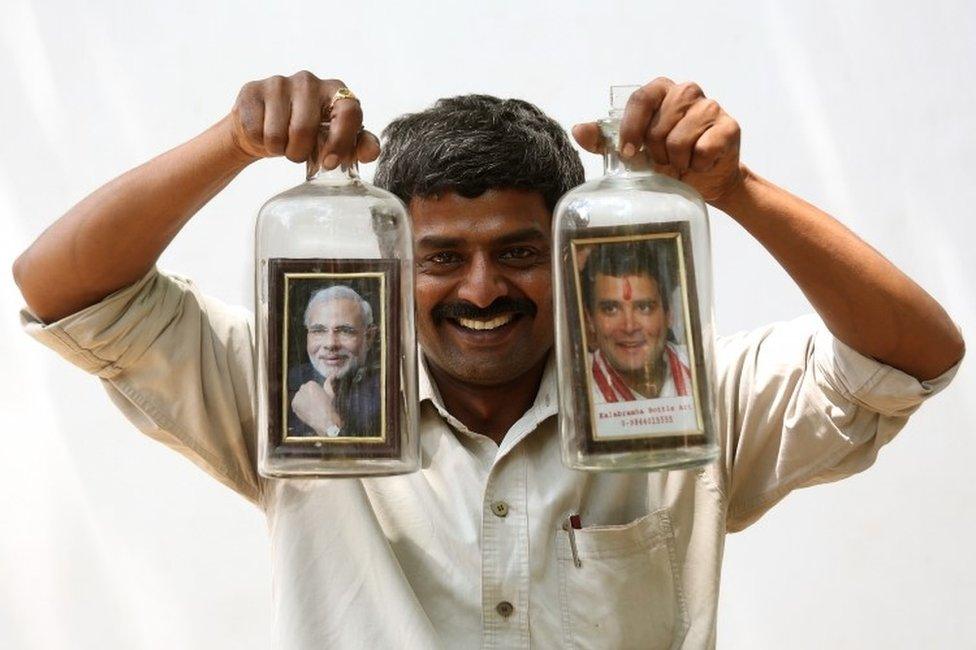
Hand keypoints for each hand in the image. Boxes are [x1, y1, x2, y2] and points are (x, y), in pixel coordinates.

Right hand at [227, 70, 379, 168]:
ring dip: (279, 149)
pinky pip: (256, 132)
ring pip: (277, 134)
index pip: (349, 112)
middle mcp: (308, 80)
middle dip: (299, 152)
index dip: (341, 141)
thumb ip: (358, 145)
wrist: (265, 128)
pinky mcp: (252, 90)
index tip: (329, 163)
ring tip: (282, 142)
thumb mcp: (335, 141)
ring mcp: (279, 82)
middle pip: (305, 129)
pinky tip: (264, 133)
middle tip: (298, 152)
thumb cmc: (307, 135)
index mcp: (336, 91)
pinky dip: (259, 142)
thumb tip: (371, 152)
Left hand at [291, 379, 341, 435]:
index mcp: (311, 384)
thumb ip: (328, 383)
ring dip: (304, 400)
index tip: (319, 398)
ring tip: (311, 408)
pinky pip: (296, 403)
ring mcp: (297, 396)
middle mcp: (302, 388)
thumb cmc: (329, 407)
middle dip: (308, 395)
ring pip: (300, 397)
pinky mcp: (294, 404)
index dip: (315, 392)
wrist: (323, 421)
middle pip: (304, 389)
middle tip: (315, 403)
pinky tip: (307, 410)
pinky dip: (300, 406)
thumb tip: (331, 375)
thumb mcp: (330, 394)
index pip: (310, 385)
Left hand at [572, 77, 744, 203]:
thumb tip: (578, 130)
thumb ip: (604, 140)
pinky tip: (700, 163)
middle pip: (658, 125)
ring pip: (679, 139)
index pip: (640, 99)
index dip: (632, 128)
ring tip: (681, 162)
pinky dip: (697, 165)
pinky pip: (702, 149)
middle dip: (656, 152)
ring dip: (676, 161)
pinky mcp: (728, 127)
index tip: (629, 152)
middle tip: (663, 160)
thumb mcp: (632, 151)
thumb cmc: (667, 161)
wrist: (706, 180)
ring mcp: (710, 107)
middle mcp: (686, 92)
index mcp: (660, 91)